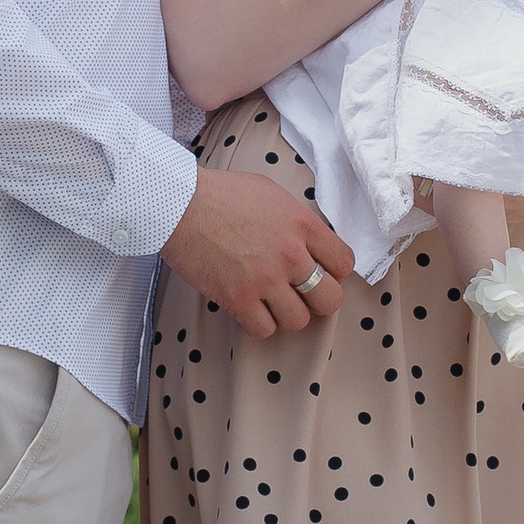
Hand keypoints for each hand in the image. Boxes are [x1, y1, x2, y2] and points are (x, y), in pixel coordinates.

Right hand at [163, 168, 356, 335]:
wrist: (180, 204)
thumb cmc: (221, 194)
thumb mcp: (272, 194)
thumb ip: (295, 220)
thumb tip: (309, 242)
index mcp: (302, 223)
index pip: (344, 263)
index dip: (334, 273)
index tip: (319, 272)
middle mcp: (290, 253)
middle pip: (330, 299)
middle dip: (318, 300)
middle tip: (300, 294)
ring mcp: (264, 278)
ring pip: (298, 321)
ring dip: (285, 314)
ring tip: (269, 301)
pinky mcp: (237, 297)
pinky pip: (264, 330)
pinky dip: (258, 323)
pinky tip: (249, 308)